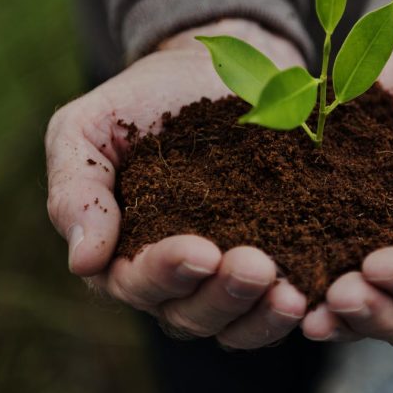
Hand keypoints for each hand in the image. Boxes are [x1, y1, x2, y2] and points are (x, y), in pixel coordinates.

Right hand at [45, 19, 309, 348]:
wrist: (211, 70)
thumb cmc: (140, 101)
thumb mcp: (87, 129)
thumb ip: (76, 190)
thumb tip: (84, 262)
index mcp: (123, 254)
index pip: (137, 282)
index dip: (167, 273)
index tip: (201, 250)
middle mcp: (174, 280)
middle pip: (191, 315)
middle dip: (223, 296)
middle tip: (257, 267)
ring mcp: (225, 276)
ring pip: (237, 323)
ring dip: (262, 314)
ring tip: (291, 294)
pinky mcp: (274, 260)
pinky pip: (279, 305)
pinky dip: (294, 308)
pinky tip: (316, 293)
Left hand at [302, 17, 392, 344]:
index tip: (380, 263)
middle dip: (373, 311)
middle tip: (340, 293)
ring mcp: (379, 245)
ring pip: (362, 302)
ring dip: (337, 312)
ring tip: (306, 305)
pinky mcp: (338, 221)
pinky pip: (321, 260)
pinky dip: (304, 278)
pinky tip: (281, 280)